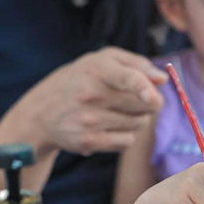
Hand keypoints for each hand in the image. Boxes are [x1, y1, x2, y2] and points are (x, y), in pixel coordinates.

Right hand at [19, 47, 167, 155]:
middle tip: (137, 99)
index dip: (143, 88)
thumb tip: (163, 79)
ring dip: (136, 119)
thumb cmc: (80, 81)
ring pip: (139, 123)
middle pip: (146, 104)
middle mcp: (91, 94)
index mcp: (96, 69)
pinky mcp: (90, 141)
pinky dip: (125, 136)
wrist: (41, 113)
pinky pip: (127, 141)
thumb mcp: (101, 62)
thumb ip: (136, 65)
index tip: (151, 96)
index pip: (126, 78)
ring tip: (115, 112)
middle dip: (150, 102)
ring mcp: (90, 119)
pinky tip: (109, 128)